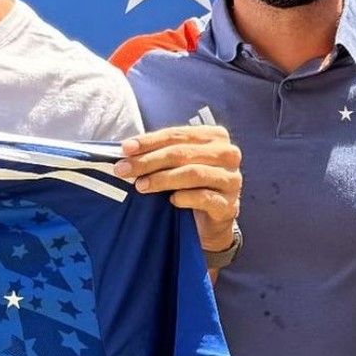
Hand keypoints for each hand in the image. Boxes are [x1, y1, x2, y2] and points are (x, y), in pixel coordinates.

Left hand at [113, 125, 241, 251]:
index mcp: (215, 136)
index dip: (149, 141)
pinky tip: (170, 200)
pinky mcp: (229, 205)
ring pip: (193, 174)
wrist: (210, 221)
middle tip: (124, 170)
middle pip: (183, 153)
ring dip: (162, 179)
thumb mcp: (177, 164)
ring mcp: (231, 180)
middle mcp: (228, 154)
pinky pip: (204, 198)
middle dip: (149, 161)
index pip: (177, 134)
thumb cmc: (191, 186)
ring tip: (141, 186)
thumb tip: (126, 150)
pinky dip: (184, 197)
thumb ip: (160, 153)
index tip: (125, 149)